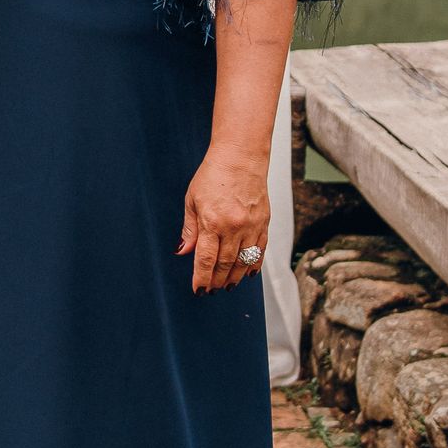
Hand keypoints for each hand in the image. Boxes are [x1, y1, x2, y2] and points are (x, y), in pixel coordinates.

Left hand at [178, 143, 270, 294]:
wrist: (241, 157)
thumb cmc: (213, 175)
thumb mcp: (192, 200)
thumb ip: (189, 229)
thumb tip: (183, 252)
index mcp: (212, 221)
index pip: (206, 259)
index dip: (202, 278)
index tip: (199, 290)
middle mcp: (233, 227)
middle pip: (225, 264)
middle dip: (217, 280)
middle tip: (212, 290)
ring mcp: (251, 226)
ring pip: (244, 261)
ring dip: (235, 277)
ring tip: (228, 286)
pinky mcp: (264, 223)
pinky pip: (260, 251)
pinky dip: (254, 265)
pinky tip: (248, 274)